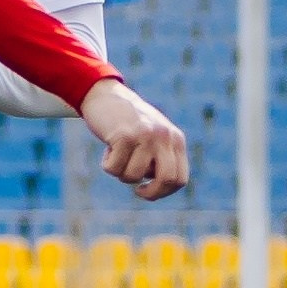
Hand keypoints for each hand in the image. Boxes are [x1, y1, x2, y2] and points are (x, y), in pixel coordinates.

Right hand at [79, 80, 190, 202]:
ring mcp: (145, 135)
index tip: (148, 191)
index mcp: (175, 139)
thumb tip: (158, 189)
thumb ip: (161, 158)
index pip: (180, 179)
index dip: (164, 192)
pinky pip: (114, 168)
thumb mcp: (153, 137)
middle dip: (151, 193)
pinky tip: (108, 147)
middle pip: (166, 179)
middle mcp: (164, 136)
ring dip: (121, 173)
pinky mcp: (124, 136)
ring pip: (134, 176)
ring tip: (117, 155)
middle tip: (138, 191)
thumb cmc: (128, 123)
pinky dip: (107, 164)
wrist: (106, 95)